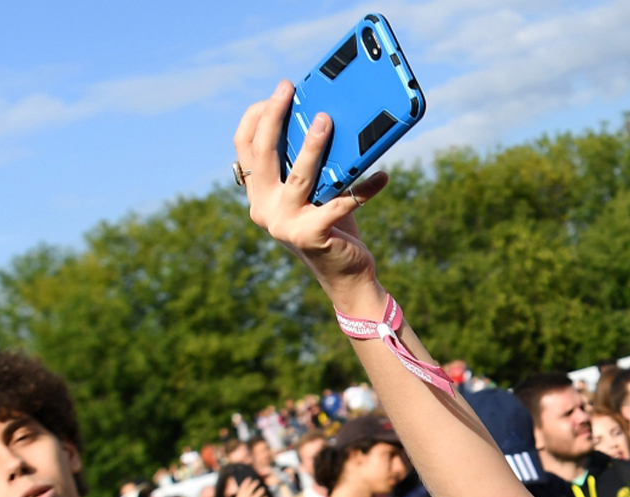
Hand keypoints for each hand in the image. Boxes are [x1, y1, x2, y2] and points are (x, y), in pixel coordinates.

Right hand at [233, 81, 391, 313]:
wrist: (346, 275)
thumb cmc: (334, 225)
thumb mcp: (316, 192)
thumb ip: (310, 164)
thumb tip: (327, 118)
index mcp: (258, 193)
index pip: (245, 147)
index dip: (257, 117)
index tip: (278, 92)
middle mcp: (264, 208)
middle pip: (263, 154)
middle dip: (275, 116)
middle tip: (288, 89)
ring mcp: (285, 224)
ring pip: (299, 175)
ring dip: (313, 145)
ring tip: (328, 120)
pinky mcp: (312, 236)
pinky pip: (342, 203)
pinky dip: (366, 188)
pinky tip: (383, 175)